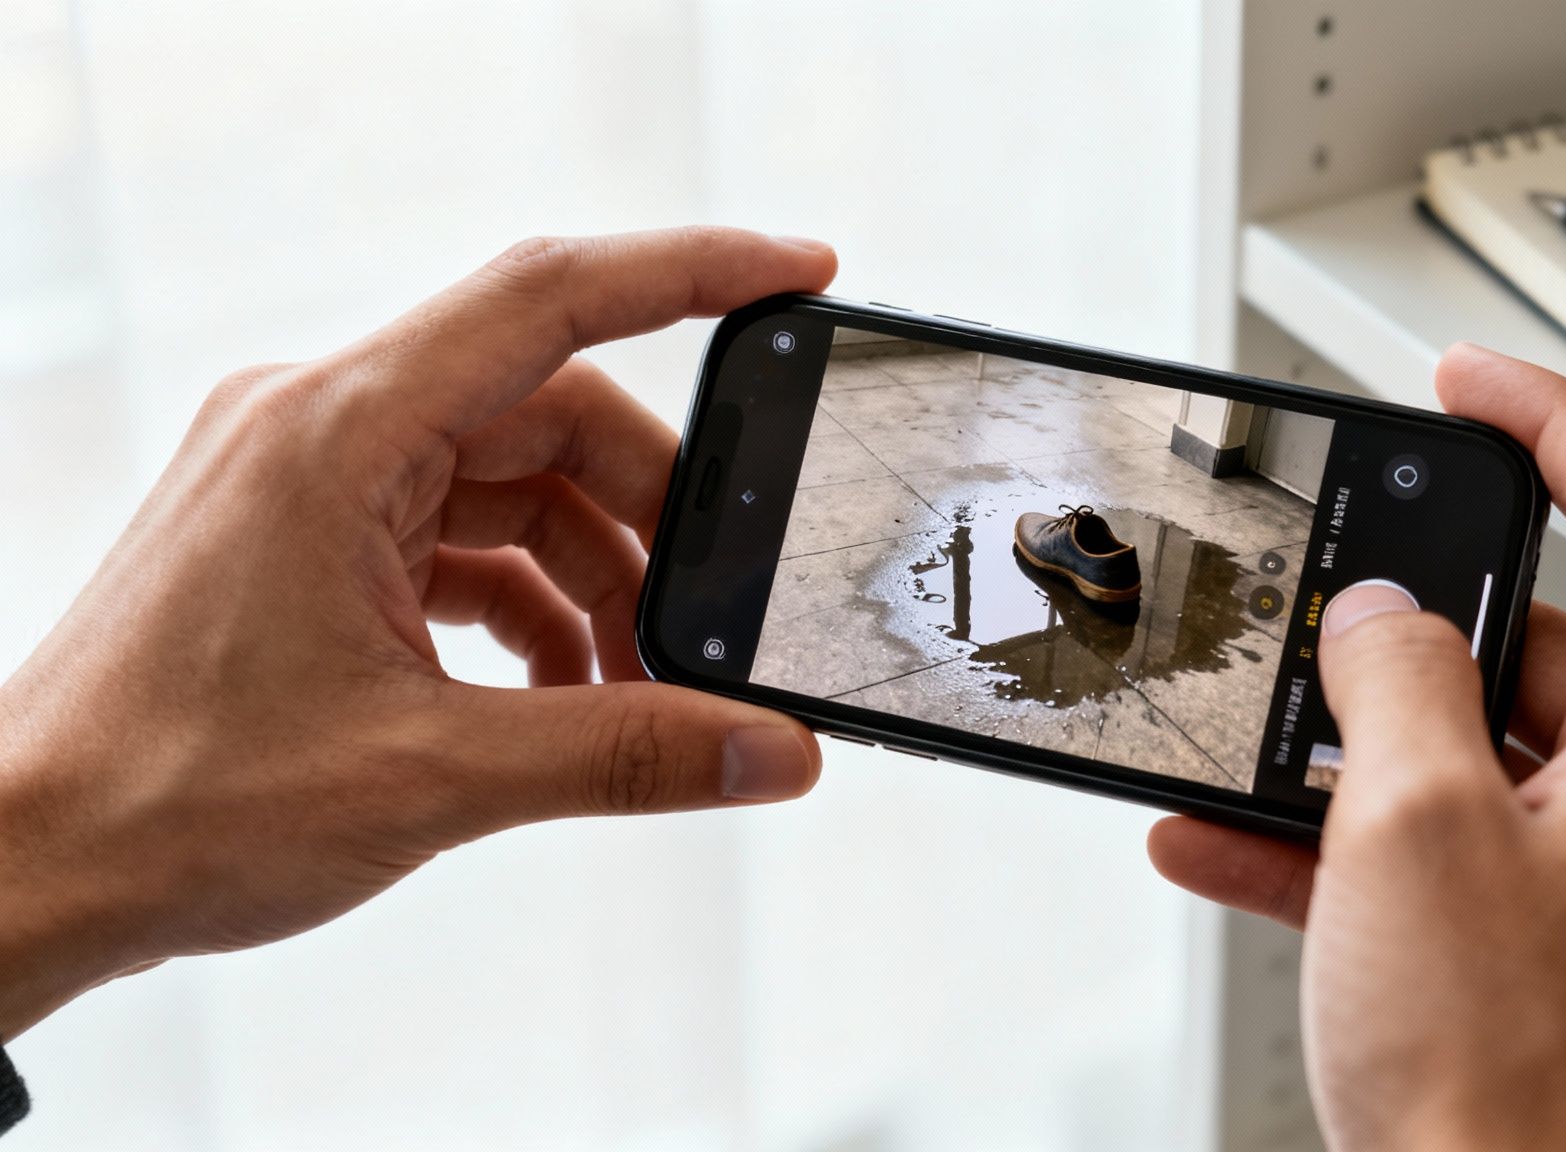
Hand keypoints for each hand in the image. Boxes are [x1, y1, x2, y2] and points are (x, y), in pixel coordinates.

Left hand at [0, 229, 837, 1041]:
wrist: (23, 867)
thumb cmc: (168, 801)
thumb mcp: (432, 776)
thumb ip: (625, 753)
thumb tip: (771, 748)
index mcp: (339, 428)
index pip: (549, 298)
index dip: (690, 272)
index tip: (795, 273)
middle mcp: (321, 425)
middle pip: (549, 411)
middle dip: (651, 513)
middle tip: (718, 612)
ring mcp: (308, 481)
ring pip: (509, 481)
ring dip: (591, 576)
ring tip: (640, 686)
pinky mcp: (305, 539)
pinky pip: (458, 536)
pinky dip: (529, 603)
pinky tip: (565, 691)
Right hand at [1149, 344, 1565, 1149]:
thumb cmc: (1504, 1087)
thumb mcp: (1411, 827)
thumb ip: (1392, 679)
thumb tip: (1381, 620)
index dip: (1547, 420)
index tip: (1464, 381)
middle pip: (1544, 645)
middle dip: (1405, 631)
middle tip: (1313, 616)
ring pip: (1476, 757)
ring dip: (1351, 749)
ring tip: (1244, 750)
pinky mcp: (1556, 951)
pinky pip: (1448, 854)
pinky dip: (1346, 840)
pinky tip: (1227, 844)